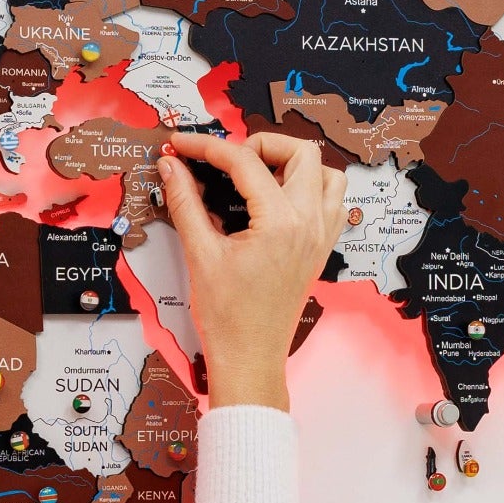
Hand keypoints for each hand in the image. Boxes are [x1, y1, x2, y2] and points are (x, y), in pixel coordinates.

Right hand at [157, 132, 344, 411]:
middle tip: (227, 160)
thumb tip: (171, 165)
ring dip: (294, 164)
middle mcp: (309, 223)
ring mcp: (321, 236)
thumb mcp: (200, 254)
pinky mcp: (321, 248)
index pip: (245, 161)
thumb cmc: (226, 316)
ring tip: (258, 176)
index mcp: (280, 222)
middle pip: (301, 152)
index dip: (208, 147)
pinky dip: (311, 189)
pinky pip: (333, 202)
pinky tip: (278, 201)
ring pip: (327, 173)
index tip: (182, 146)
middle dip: (261, 144)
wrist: (250, 358)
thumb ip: (185, 203)